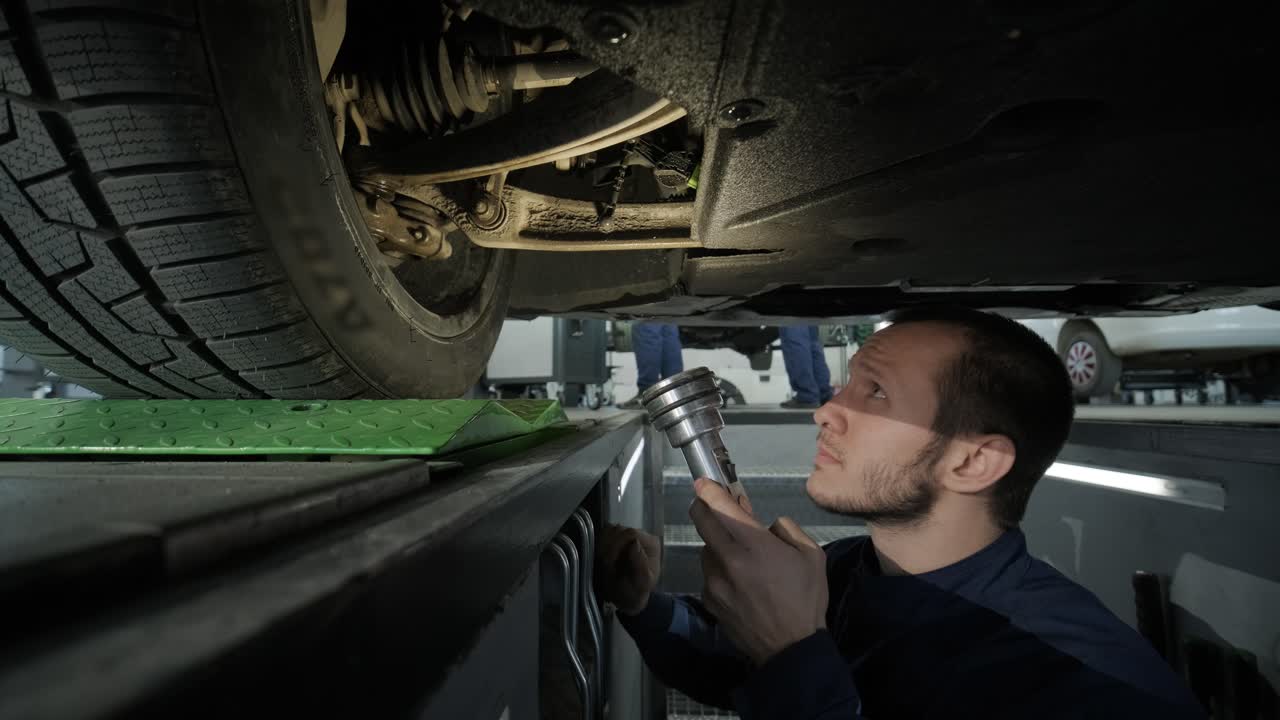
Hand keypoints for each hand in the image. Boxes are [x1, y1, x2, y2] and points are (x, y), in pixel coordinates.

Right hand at [596, 524, 661, 614]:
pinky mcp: (614, 539)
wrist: (627, 597)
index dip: (617, 545)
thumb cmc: (636, 591)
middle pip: (618, 530)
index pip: (631, 533)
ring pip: (609, 530)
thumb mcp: (642, 583)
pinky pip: (602, 534)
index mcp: (650, 544)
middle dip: (609, 548)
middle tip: (606, 565)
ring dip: (602, 547)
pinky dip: (598, 545)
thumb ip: (641, 565)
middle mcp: (639, 536)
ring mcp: (625, 536)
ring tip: (604, 563)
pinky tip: (600, 558)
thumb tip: (635, 543)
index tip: (610, 562)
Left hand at [690, 477, 827, 665]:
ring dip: (717, 543)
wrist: (790, 648)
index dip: (708, 489)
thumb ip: (787, 529)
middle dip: (704, 507)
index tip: (704, 481)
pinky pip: (709, 574)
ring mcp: (714, 581)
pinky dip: (719, 569)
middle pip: (701, 521)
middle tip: (716, 505)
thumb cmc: (805, 599)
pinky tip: (739, 582)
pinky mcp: (709, 600)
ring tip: (741, 556)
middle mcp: (727, 559)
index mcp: (753, 545)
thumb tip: (767, 525)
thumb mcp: (811, 555)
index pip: (719, 506)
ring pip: (706, 548)